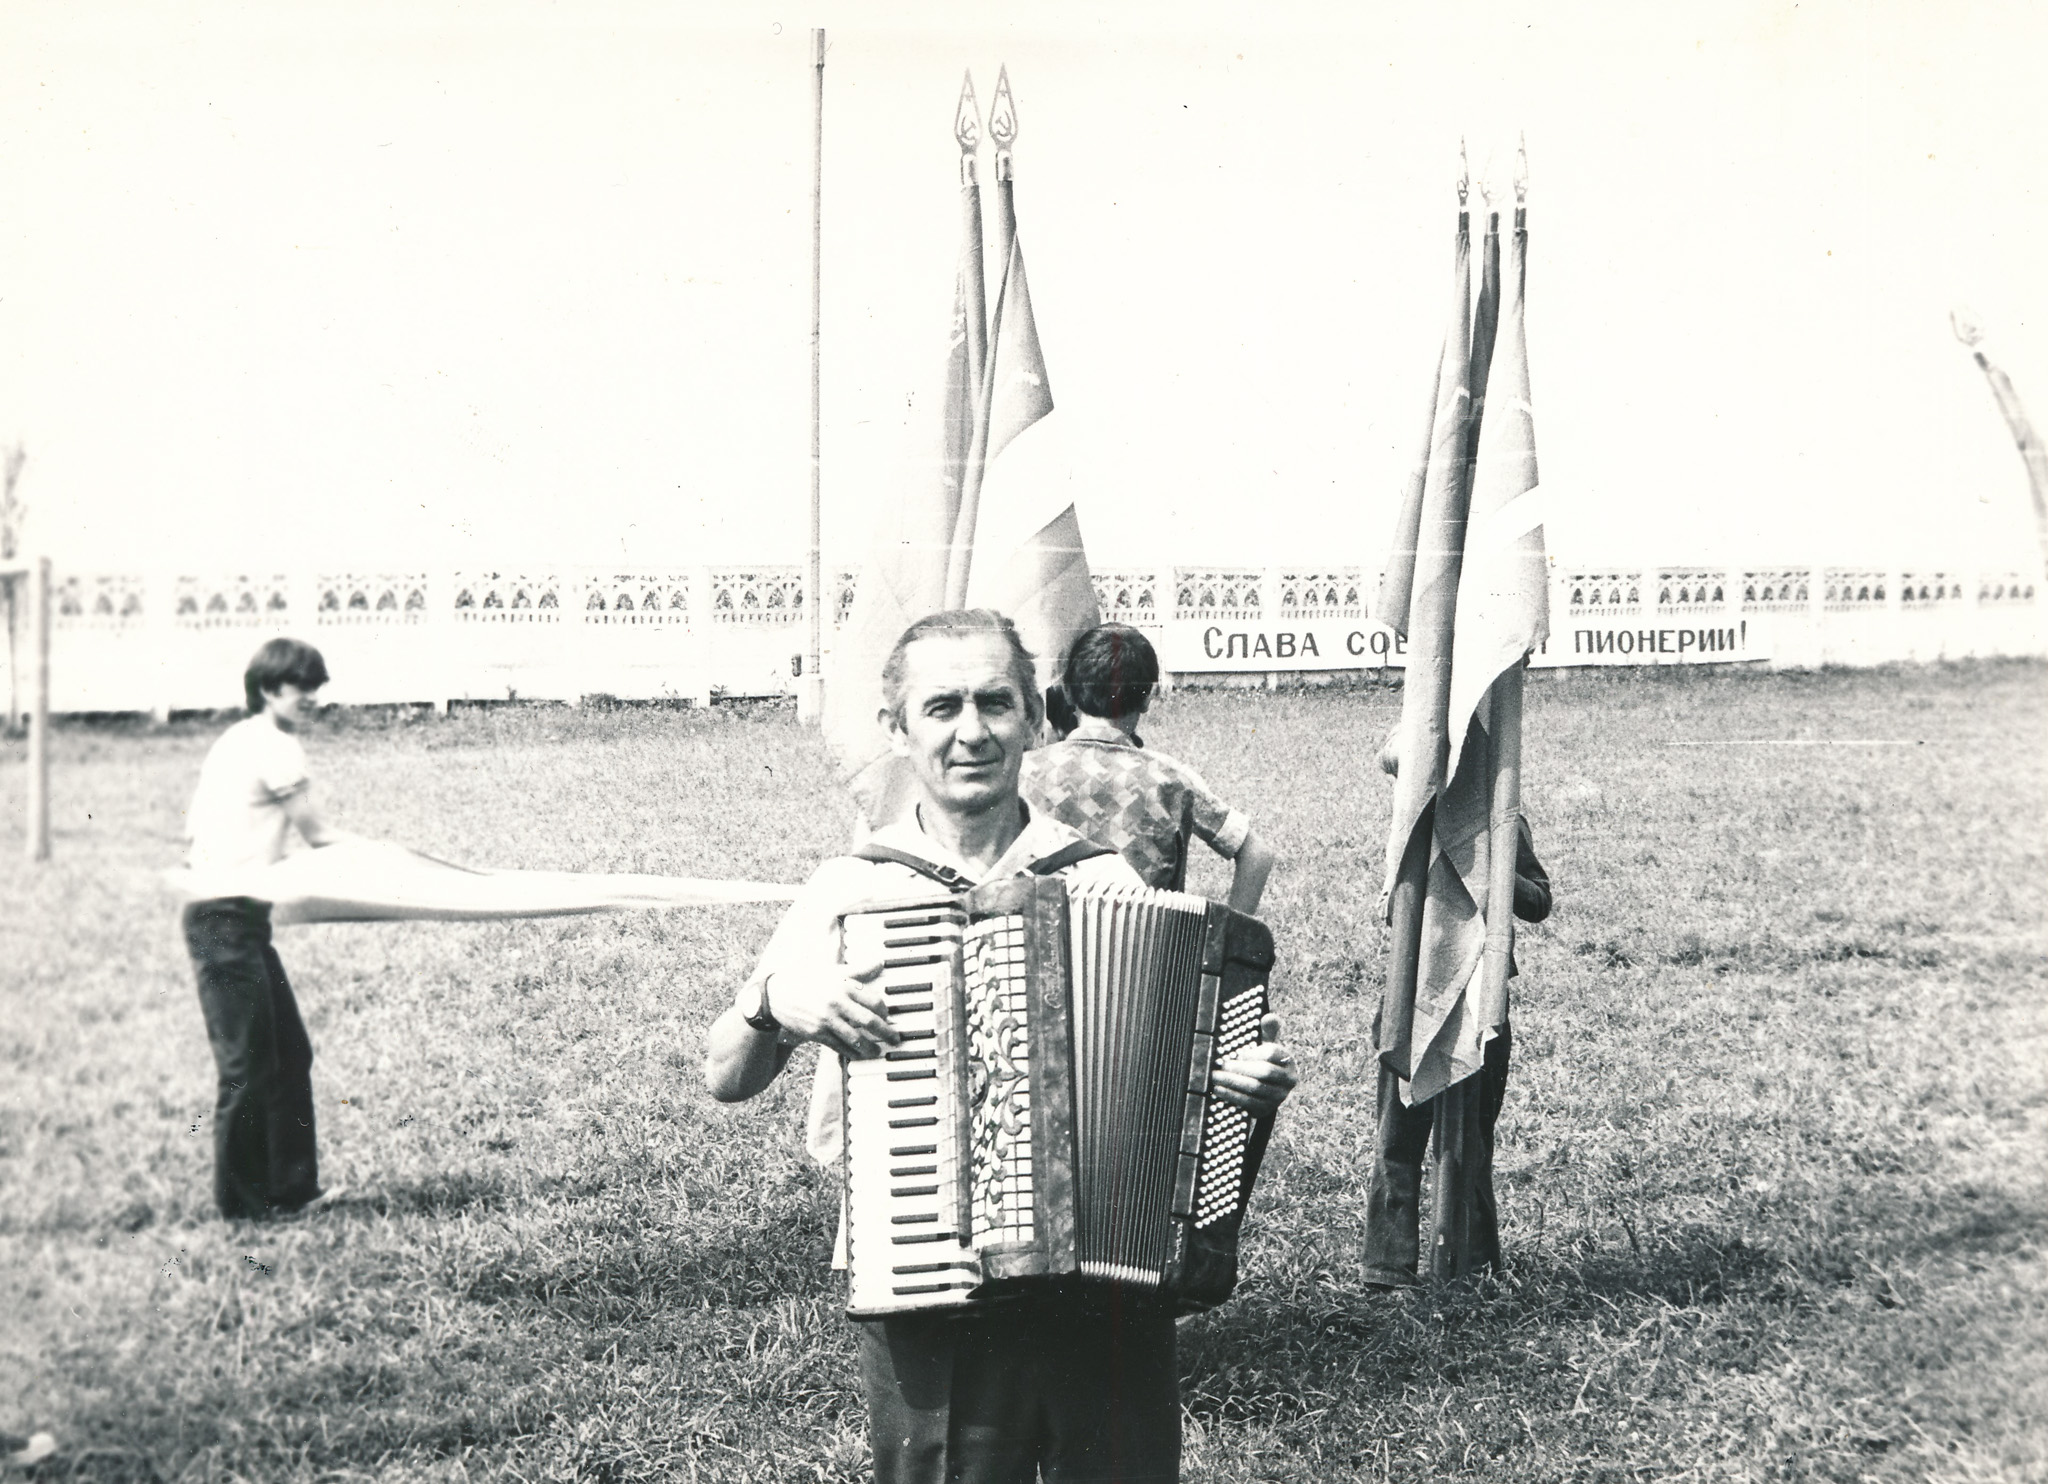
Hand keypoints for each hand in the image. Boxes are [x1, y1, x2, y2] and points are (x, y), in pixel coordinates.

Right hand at [759, 949, 901, 1060]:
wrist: (775, 994)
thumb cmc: (807, 979)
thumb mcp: (832, 970)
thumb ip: (858, 970)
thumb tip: (880, 962)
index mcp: (843, 985)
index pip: (873, 1000)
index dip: (885, 1011)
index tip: (888, 1016)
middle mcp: (836, 1002)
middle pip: (868, 1021)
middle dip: (885, 1032)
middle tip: (895, 1039)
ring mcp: (826, 1019)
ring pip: (855, 1038)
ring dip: (870, 1047)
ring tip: (878, 1052)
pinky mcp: (816, 1033)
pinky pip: (838, 1046)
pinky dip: (851, 1053)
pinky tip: (858, 1055)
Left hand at [1211, 1013, 1297, 1116]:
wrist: (1268, 1090)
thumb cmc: (1264, 1062)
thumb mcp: (1267, 1046)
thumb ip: (1267, 1031)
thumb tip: (1269, 1017)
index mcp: (1287, 1060)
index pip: (1273, 1053)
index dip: (1254, 1052)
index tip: (1238, 1052)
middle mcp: (1287, 1080)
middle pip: (1265, 1072)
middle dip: (1241, 1068)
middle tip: (1223, 1064)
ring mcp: (1278, 1097)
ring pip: (1256, 1089)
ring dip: (1233, 1082)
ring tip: (1216, 1076)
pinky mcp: (1266, 1109)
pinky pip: (1249, 1104)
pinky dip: (1232, 1096)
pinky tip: (1219, 1089)